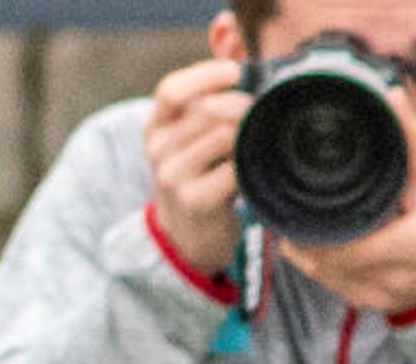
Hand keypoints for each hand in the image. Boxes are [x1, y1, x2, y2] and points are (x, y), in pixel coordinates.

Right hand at [143, 58, 249, 285]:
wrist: (185, 240)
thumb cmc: (199, 178)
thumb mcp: (188, 141)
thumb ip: (207, 108)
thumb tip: (253, 72)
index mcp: (154, 128)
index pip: (171, 90)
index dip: (205, 75)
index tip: (236, 72)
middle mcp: (158, 150)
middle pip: (208, 108)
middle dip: (242, 105)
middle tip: (261, 113)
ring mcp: (174, 177)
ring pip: (223, 134)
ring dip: (248, 134)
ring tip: (255, 144)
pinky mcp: (196, 200)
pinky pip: (234, 166)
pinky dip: (250, 163)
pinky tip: (253, 168)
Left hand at [271, 72, 415, 317]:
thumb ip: (412, 139)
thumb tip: (394, 95)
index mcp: (412, 243)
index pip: (352, 246)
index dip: (321, 234)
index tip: (301, 213)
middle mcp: (395, 276)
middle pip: (331, 262)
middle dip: (308, 240)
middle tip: (289, 216)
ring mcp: (379, 295)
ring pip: (325, 277)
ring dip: (307, 254)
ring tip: (295, 229)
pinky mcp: (367, 304)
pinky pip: (331, 287)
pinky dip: (318, 268)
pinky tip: (310, 248)